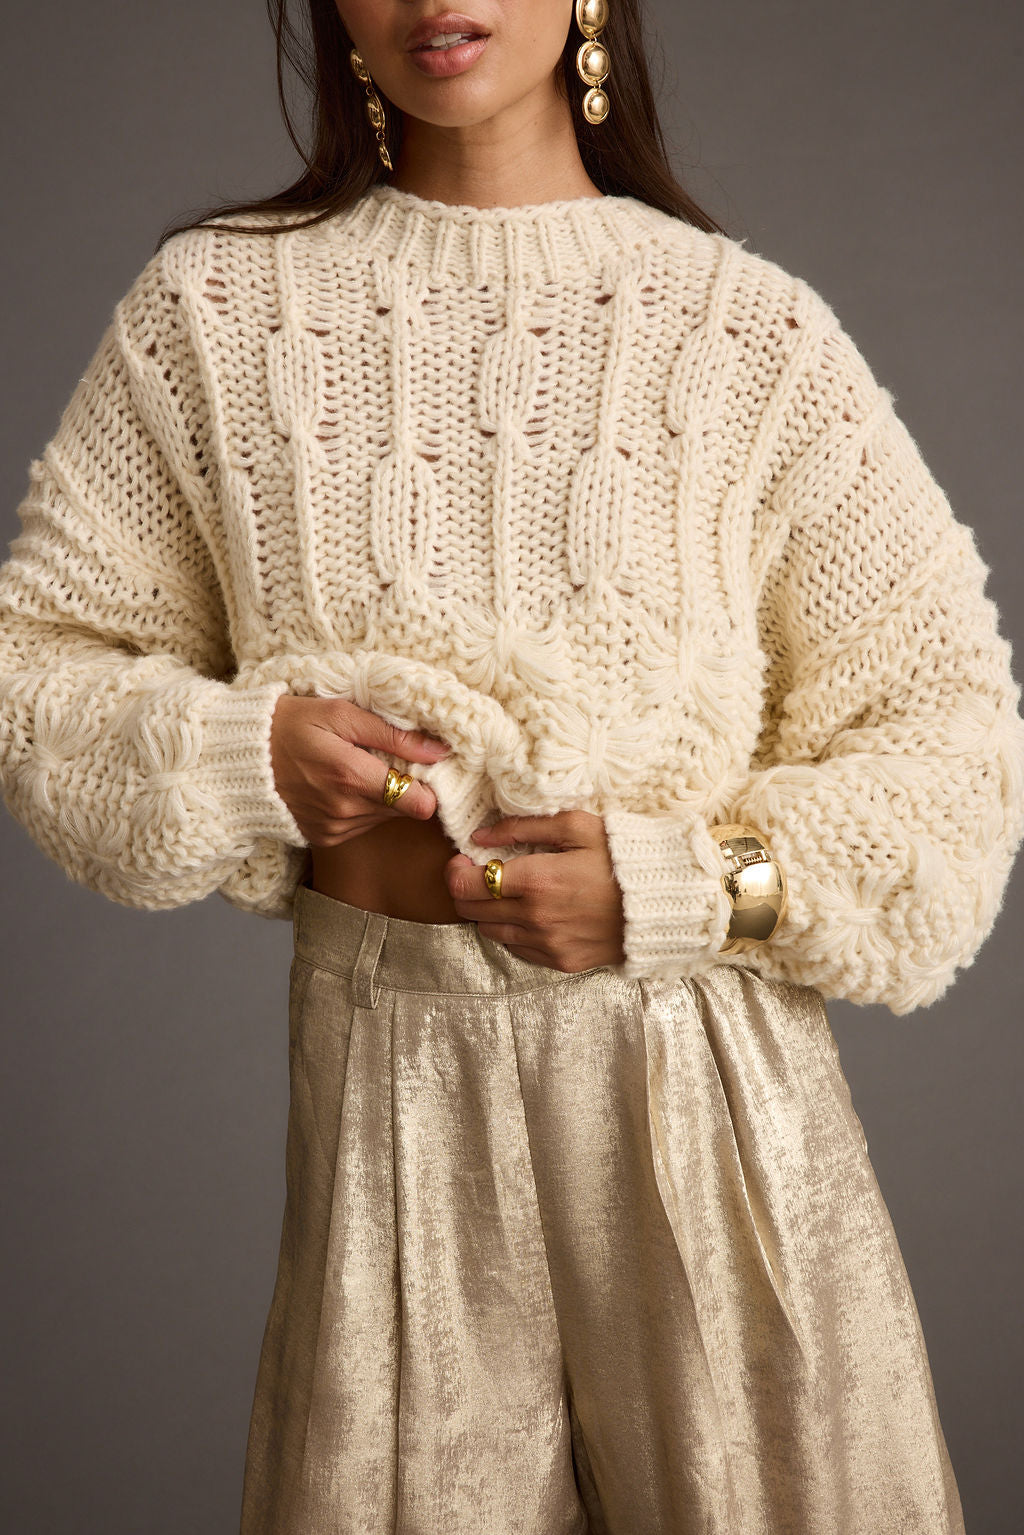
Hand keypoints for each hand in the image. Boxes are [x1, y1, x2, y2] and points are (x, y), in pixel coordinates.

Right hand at [268, 693, 449, 845]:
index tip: (420, 765)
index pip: (420, 803)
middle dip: (403, 785)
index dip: (427, 784)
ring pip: (384, 819)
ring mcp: (333, 828)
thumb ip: (393, 734)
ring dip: (380, 796)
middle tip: (382, 759)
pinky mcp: (324, 838)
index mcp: (352, 776)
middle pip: (404, 810)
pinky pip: (361, 826)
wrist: (240, 757)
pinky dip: (359, 807)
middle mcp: (345, 810)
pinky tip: (338, 785)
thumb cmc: (291, 725)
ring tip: (354, 769)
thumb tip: (439, 751)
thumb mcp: (340, 714)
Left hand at [445, 810, 625, 972]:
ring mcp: (546, 944)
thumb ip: (523, 826)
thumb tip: (481, 835)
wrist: (663, 902)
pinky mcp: (560, 962)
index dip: (455, 870)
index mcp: (535, 881)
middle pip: (470, 910)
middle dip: (467, 889)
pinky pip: (517, 949)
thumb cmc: (621, 856)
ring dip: (488, 911)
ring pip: (490, 931)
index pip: (465, 884)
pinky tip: (531, 913)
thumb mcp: (577, 826)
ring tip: (509, 893)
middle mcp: (534, 918)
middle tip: (482, 873)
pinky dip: (513, 931)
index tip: (464, 859)